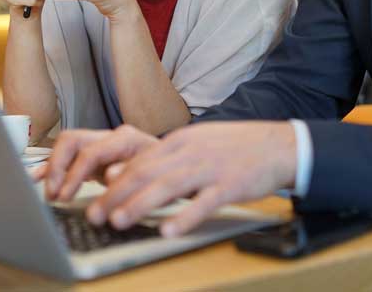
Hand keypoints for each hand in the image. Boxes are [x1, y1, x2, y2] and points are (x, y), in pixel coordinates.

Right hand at [38, 125, 158, 199]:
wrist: (179, 171)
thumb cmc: (169, 175)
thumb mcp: (157, 178)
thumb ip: (133, 175)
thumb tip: (110, 175)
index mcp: (126, 139)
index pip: (90, 152)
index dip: (74, 174)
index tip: (64, 196)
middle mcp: (111, 137)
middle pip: (72, 141)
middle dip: (58, 168)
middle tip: (53, 194)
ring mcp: (103, 144)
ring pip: (67, 146)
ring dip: (53, 168)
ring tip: (47, 191)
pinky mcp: (96, 156)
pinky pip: (68, 156)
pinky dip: (52, 167)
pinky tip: (37, 177)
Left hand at [77, 122, 296, 237]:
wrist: (278, 145)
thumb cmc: (233, 148)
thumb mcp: (195, 144)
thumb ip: (163, 158)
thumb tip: (125, 171)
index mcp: (179, 141)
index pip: (139, 161)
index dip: (114, 181)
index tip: (93, 197)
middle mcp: (190, 152)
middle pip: (146, 173)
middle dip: (117, 194)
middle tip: (95, 214)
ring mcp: (210, 168)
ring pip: (168, 186)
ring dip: (140, 204)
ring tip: (119, 221)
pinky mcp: (231, 185)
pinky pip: (204, 203)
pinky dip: (185, 216)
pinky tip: (169, 229)